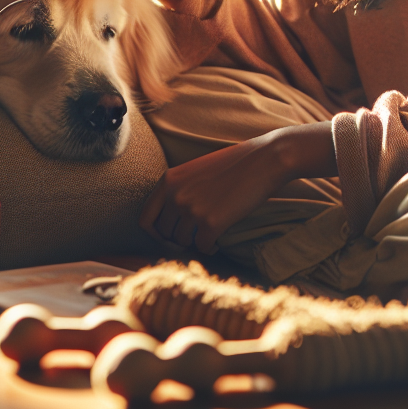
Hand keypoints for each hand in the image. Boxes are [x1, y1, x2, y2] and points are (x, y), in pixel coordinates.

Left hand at [139, 136, 289, 253]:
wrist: (263, 161)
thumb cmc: (233, 165)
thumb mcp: (195, 172)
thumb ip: (178, 191)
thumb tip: (169, 222)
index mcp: (168, 180)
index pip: (144, 218)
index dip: (154, 233)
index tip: (168, 237)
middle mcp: (175, 195)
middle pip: (164, 234)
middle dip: (179, 238)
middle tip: (195, 235)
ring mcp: (192, 209)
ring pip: (183, 242)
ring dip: (195, 242)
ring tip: (208, 234)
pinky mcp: (211, 223)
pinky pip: (202, 247)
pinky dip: (210, 248)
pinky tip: (218, 241)